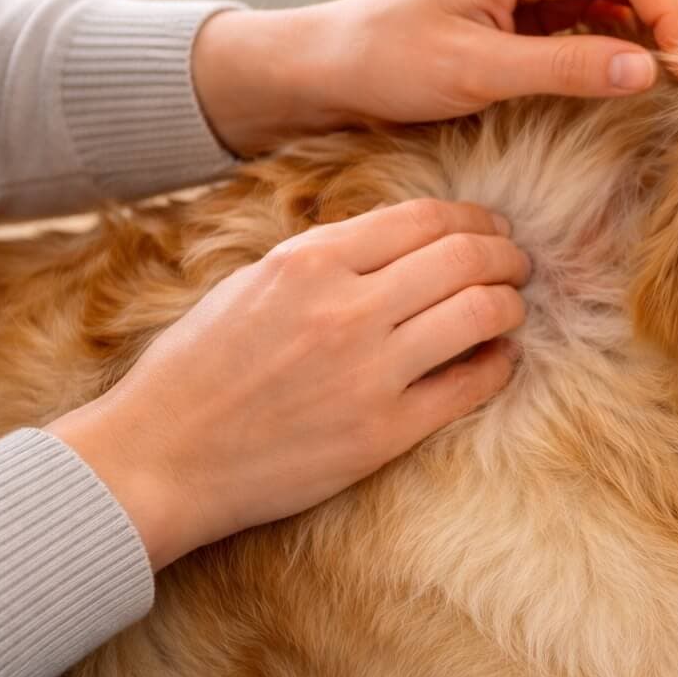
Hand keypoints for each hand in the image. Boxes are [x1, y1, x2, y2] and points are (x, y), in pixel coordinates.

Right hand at [48, 199, 528, 569]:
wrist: (159, 458)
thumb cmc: (198, 368)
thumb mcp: (252, 283)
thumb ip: (327, 258)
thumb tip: (404, 242)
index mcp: (310, 260)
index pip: (424, 219)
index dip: (475, 219)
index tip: (492, 229)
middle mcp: (346, 308)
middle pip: (465, 259)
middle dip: (506, 256)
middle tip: (518, 264)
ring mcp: (369, 372)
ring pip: (482, 314)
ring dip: (510, 304)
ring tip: (512, 307)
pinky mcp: (384, 432)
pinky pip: (471, 386)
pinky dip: (499, 365)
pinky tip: (498, 360)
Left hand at [193, 0, 677, 155]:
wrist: (335, 65)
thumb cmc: (391, 63)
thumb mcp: (477, 72)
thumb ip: (566, 70)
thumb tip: (648, 71)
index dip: (673, 9)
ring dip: (658, 17)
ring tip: (671, 75)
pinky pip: (606, 2)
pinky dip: (632, 31)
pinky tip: (636, 71)